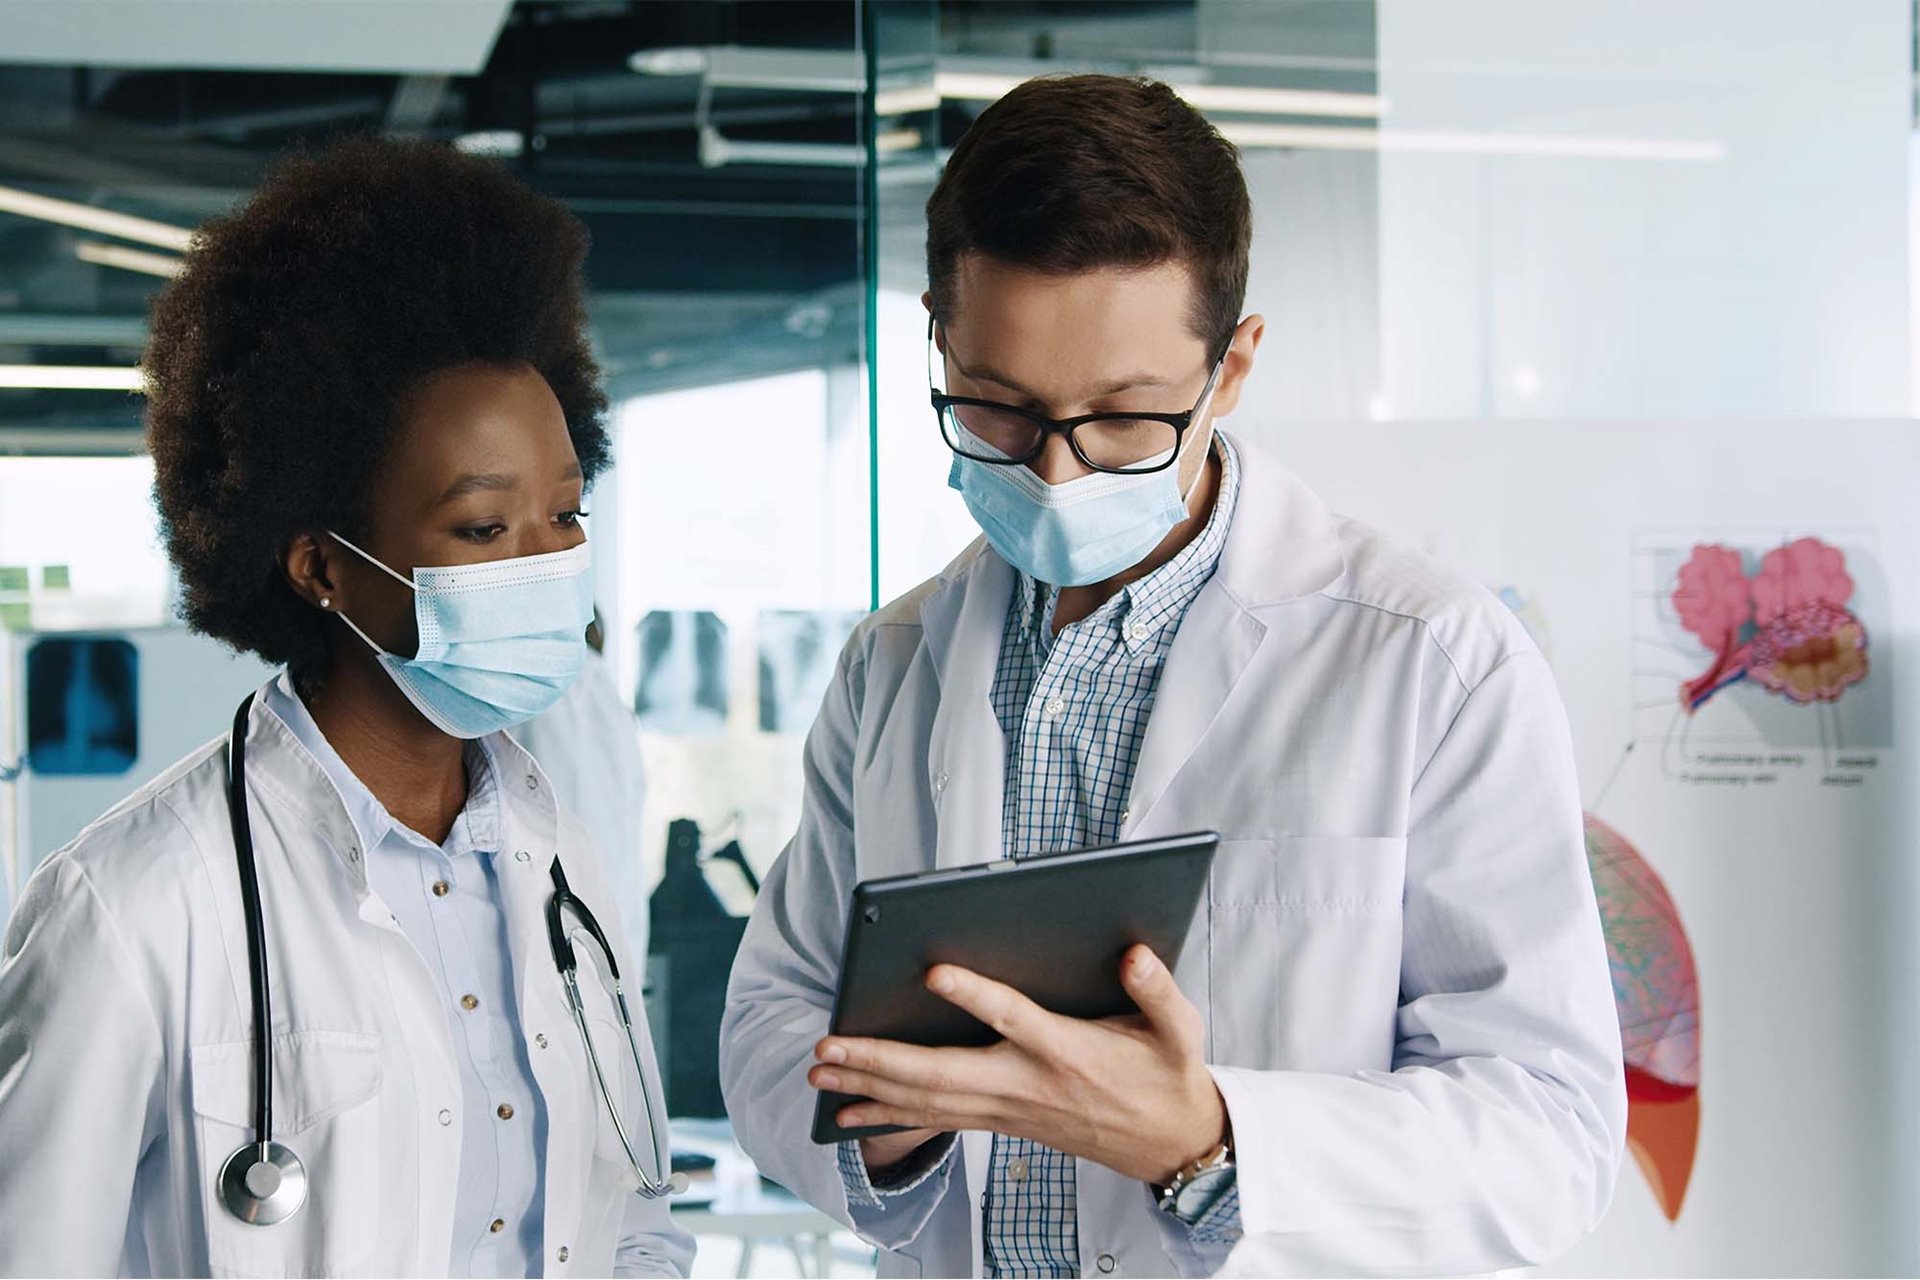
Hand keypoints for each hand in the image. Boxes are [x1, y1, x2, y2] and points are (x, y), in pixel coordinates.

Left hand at [808, 945, 1226, 1184]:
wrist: (1170, 1144)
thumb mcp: (1181, 1031)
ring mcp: (1011, 1108)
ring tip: (820, 1074)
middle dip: (880, 1061)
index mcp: (1069, 1051)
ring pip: (930, 1102)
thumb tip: (1134, 953)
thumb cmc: (1168, 1077)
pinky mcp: (1004, 1121)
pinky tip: (851, 1112)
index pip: (1012, 1018)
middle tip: (826, 1049)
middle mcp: (1029, 1083)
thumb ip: (1158, 990)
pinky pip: (938, 1120)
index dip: (973, 995)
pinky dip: (891, 1116)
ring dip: (869, 1089)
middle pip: (943, 1074)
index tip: (932, 969)